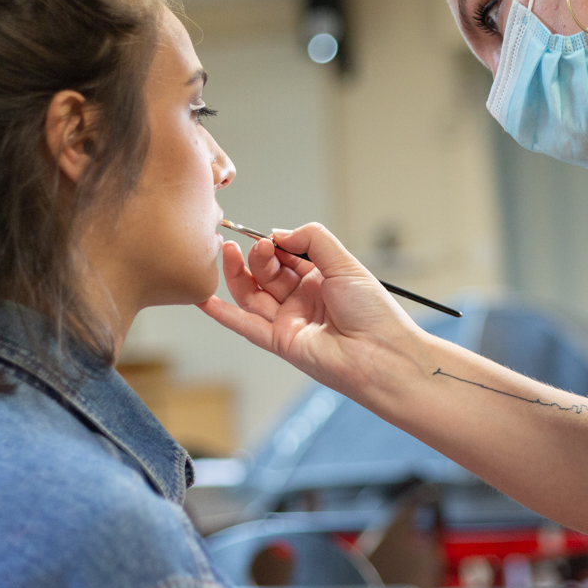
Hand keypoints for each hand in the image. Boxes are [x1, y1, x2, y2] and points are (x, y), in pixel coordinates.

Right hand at [196, 223, 425, 397]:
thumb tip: (277, 233)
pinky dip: (224, 314)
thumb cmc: (373, 312)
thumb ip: (312, 240)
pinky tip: (205, 299)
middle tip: (254, 247)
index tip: (266, 236)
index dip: (274, 244)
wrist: (381, 354)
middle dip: (258, 257)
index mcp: (321, 279)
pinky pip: (246, 326)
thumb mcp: (345, 263)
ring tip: (229, 253)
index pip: (287, 256)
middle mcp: (303, 299)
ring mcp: (290, 321)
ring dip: (237, 275)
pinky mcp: (280, 342)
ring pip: (252, 295)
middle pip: (267, 274)